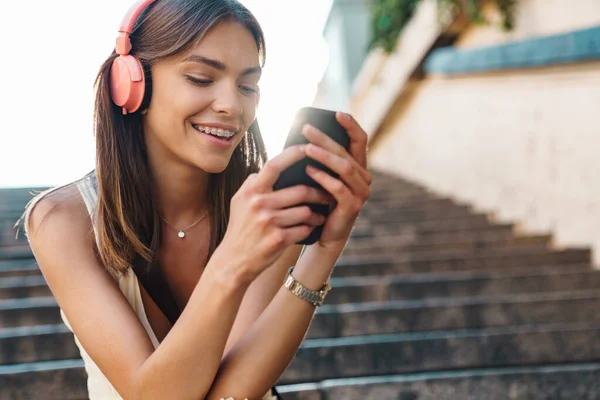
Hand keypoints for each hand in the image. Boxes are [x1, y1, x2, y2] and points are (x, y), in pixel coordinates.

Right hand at [217, 145, 333, 284]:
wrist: (233, 261)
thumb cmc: (240, 228)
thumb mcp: (239, 201)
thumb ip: (255, 182)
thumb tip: (273, 164)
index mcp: (251, 191)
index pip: (275, 165)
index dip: (294, 154)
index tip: (309, 148)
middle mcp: (259, 204)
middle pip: (301, 190)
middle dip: (319, 193)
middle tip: (328, 194)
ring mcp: (269, 222)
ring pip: (305, 211)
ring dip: (316, 214)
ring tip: (319, 215)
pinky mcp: (278, 240)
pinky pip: (304, 229)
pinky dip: (309, 229)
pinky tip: (309, 229)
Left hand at [302, 112, 371, 250]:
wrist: (323, 233)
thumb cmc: (319, 201)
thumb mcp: (321, 176)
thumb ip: (319, 159)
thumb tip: (301, 135)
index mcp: (358, 166)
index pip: (360, 140)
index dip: (351, 125)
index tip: (337, 113)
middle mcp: (364, 178)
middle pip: (346, 152)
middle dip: (325, 138)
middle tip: (306, 129)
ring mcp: (361, 193)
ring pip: (345, 167)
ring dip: (324, 156)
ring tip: (305, 149)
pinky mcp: (353, 206)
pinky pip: (338, 187)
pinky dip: (323, 177)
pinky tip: (309, 170)